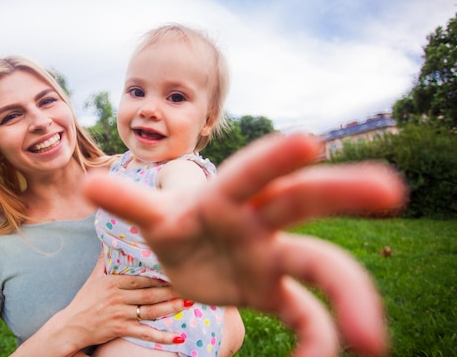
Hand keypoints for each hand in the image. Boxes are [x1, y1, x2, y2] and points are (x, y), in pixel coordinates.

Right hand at [63, 256, 189, 349]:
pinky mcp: (120, 329)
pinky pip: (145, 333)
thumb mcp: (93, 277)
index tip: (175, 271)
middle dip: (171, 290)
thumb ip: (104, 260)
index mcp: (113, 282)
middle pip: (150, 293)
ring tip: (189, 303)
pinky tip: (178, 337)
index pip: (141, 278)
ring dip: (171, 308)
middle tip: (189, 286)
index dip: (159, 276)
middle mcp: (118, 297)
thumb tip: (109, 239)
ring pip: (151, 311)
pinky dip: (162, 336)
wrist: (71, 325)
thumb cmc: (84, 300)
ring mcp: (120, 314)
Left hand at [82, 133, 406, 356]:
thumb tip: (90, 182)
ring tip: (370, 340)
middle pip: (303, 200)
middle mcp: (260, 219)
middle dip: (342, 191)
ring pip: (322, 266)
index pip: (251, 172)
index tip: (308, 142)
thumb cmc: (173, 226)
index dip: (274, 159)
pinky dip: (319, 338)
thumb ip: (132, 201)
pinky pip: (309, 314)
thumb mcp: (153, 216)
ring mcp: (274, 255)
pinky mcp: (277, 290)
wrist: (188, 257)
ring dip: (350, 295)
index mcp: (226, 196)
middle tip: (390, 189)